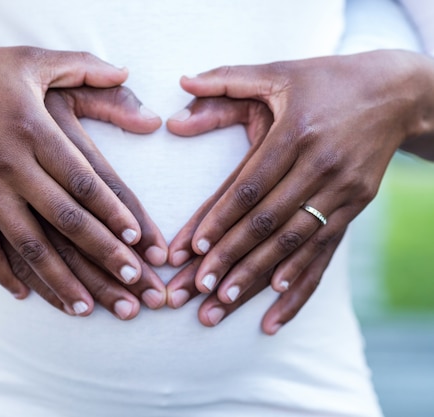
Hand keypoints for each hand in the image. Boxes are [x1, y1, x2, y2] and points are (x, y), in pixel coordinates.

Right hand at [0, 85, 167, 317]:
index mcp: (34, 128)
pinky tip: (27, 296)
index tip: (140, 240)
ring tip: (89, 309)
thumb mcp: (33, 58)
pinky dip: (4, 275)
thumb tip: (126, 71)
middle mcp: (9, 163)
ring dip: (60, 280)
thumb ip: (83, 66)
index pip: (83, 180)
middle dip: (103, 255)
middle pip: (65, 219)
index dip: (114, 212)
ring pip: (27, 245)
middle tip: (135, 283)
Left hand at [166, 50, 433, 328]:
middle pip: (268, 223)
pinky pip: (325, 251)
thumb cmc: (325, 80)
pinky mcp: (356, 205)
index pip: (250, 185)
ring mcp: (343, 190)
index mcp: (296, 132)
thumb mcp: (279, 72)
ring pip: (294, 244)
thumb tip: (182, 83)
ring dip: (257, 277)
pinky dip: (301, 281)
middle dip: (229, 258)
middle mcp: (321, 165)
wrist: (395, 92)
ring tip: (222, 303)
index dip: (220, 218)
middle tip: (196, 288)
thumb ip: (228, 79)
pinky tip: (275, 305)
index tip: (192, 248)